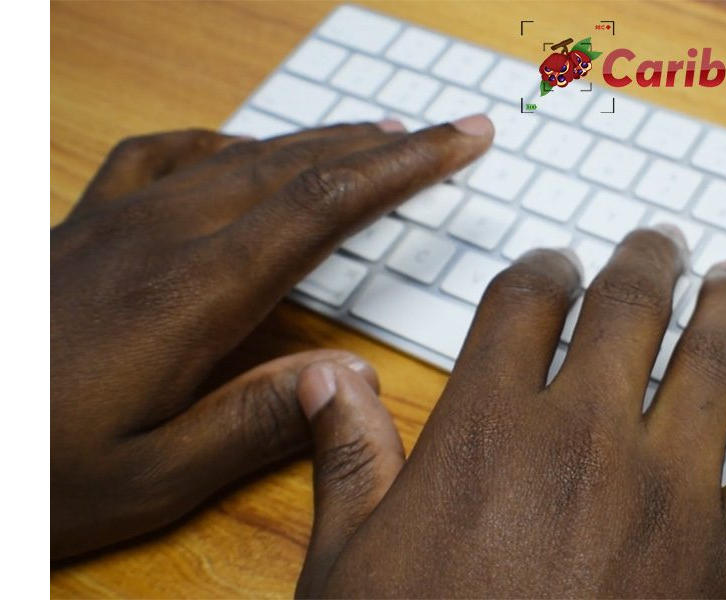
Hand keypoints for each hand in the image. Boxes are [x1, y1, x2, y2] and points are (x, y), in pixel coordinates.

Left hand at [50, 116, 492, 558]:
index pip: (321, 207)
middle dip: (382, 144)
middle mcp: (162, 236)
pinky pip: (163, 156)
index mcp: (193, 294)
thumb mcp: (147, 480)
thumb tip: (344, 375)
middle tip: (446, 133)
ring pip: (240, 155)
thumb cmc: (31, 471)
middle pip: (294, 166)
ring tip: (374, 137)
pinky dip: (222, 145)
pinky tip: (239, 153)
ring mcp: (117, 220)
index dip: (401, 168)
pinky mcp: (85, 224)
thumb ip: (250, 423)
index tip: (459, 142)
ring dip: (317, 141)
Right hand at [293, 228, 725, 597]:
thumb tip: (326, 376)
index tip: (553, 264)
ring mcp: (669, 497)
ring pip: (716, 366)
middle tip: (658, 240)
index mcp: (486, 433)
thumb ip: (347, 459)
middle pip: (627, 310)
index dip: (540, 270)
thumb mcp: (350, 569)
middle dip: (644, 263)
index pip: (521, 305)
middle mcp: (583, 442)